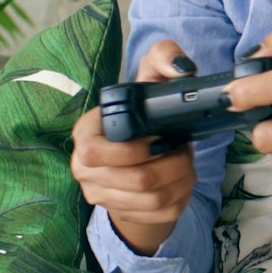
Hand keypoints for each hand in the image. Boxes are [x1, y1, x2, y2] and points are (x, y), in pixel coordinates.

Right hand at [69, 39, 201, 254]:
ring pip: (153, 199)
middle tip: (185, 151)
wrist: (142, 150)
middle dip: (173, 165)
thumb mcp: (151, 77)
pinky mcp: (125, 214)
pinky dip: (183, 196)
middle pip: (137, 181)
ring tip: (187, 162)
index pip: (96, 153)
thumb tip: (181, 68)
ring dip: (182, 180)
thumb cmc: (143, 110)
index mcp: (84, 135)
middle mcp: (84, 169)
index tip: (162, 138)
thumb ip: (164, 58)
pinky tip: (183, 179)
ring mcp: (102, 195)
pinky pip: (162, 213)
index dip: (136, 150)